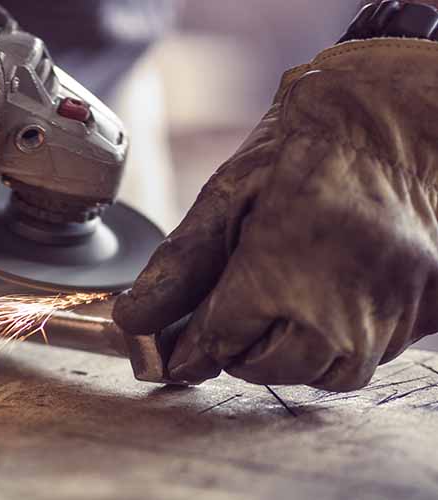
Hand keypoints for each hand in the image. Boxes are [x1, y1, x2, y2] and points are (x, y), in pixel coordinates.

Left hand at [113, 39, 437, 390]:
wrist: (398, 118)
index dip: (192, 339)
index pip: (219, 339)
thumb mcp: (229, 193)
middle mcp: (339, 304)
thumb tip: (133, 319)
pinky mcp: (419, 311)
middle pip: (268, 366)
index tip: (180, 338)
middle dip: (237, 348)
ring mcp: (386, 311)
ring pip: (323, 373)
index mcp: (282, 270)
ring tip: (273, 318)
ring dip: (288, 357)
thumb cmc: (310, 145)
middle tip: (226, 318)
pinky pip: (371, 359)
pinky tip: (320, 314)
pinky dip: (337, 350)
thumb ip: (180, 263)